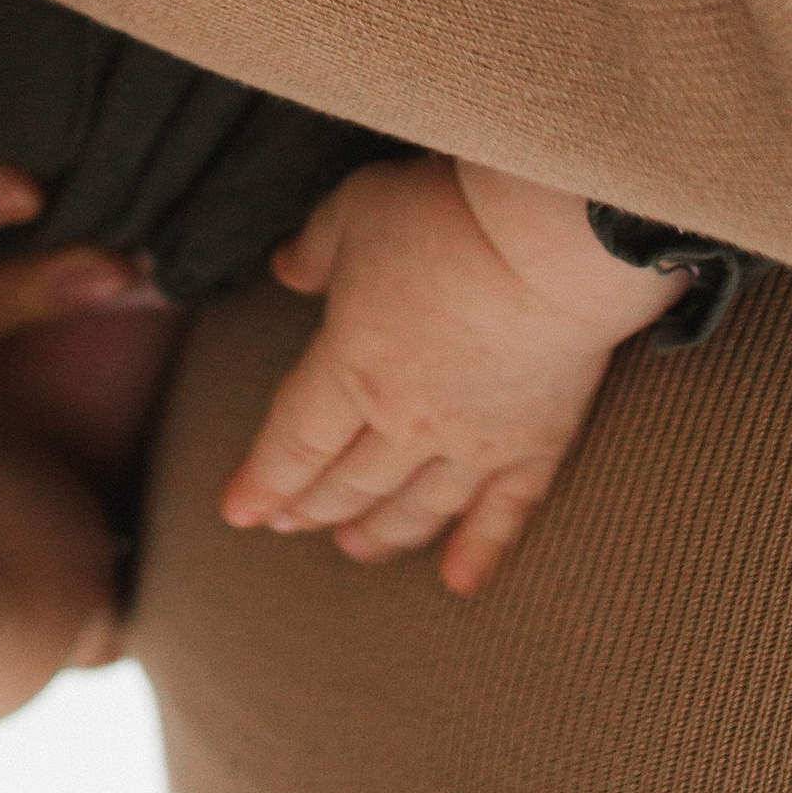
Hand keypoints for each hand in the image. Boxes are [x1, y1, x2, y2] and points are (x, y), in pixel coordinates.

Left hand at [220, 154, 666, 597]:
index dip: (263, 479)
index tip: (238, 511)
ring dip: (380, 533)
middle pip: (349, 480)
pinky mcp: (536, 444)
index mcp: (350, 367)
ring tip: (354, 549)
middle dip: (311, 507)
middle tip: (288, 526)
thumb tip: (284, 271)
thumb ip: (316, 248)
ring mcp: (474, 441)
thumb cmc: (445, 214)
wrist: (553, 241)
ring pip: (416, 506)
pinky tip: (459, 582)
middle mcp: (406, 421)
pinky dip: (479, 551)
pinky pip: (504, 514)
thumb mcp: (355, 210)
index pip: (294, 441)